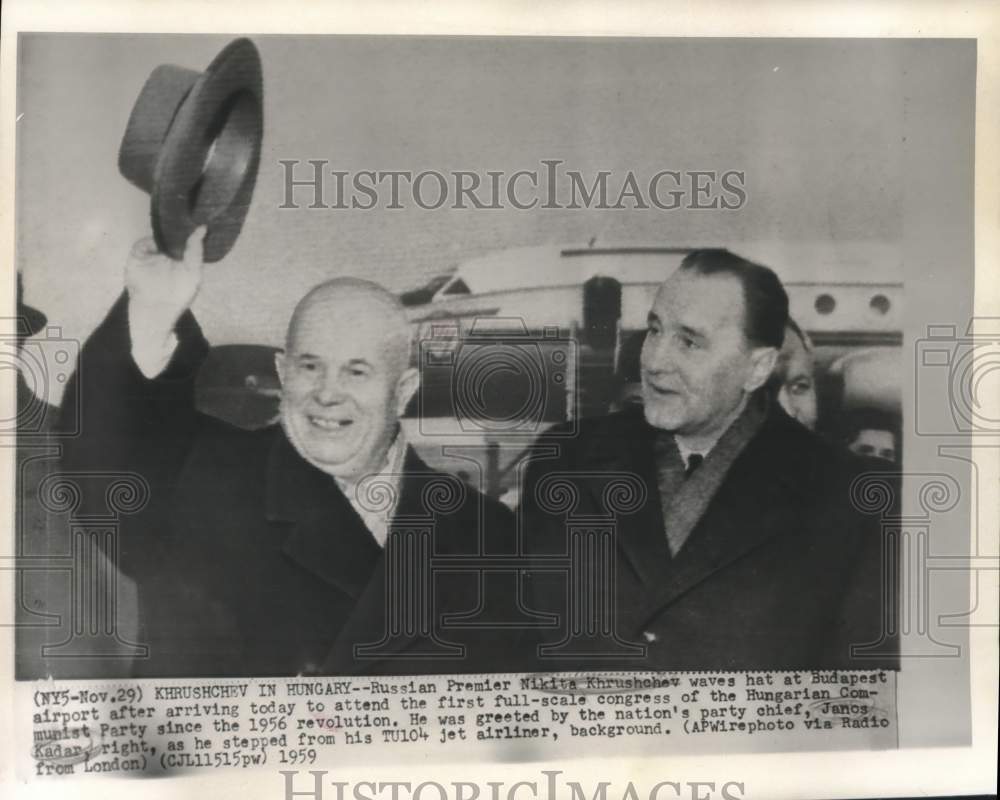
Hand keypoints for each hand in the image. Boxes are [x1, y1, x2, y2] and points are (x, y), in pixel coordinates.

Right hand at [126, 227, 206, 342]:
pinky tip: (156, 247)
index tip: (196, 217)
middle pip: (169, 233)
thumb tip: (202, 228)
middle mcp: (167, 254)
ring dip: (161, 233)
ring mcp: (151, 255)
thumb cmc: (178, 296)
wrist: (155, 311)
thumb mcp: (193, 273)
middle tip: (180, 215)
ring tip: (169, 228)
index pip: (186, 237)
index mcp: (182, 258)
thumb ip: (196, 251)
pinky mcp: (137, 258)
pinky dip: (148, 243)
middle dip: (174, 225)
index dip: (190, 228)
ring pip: (155, 237)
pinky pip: (141, 245)